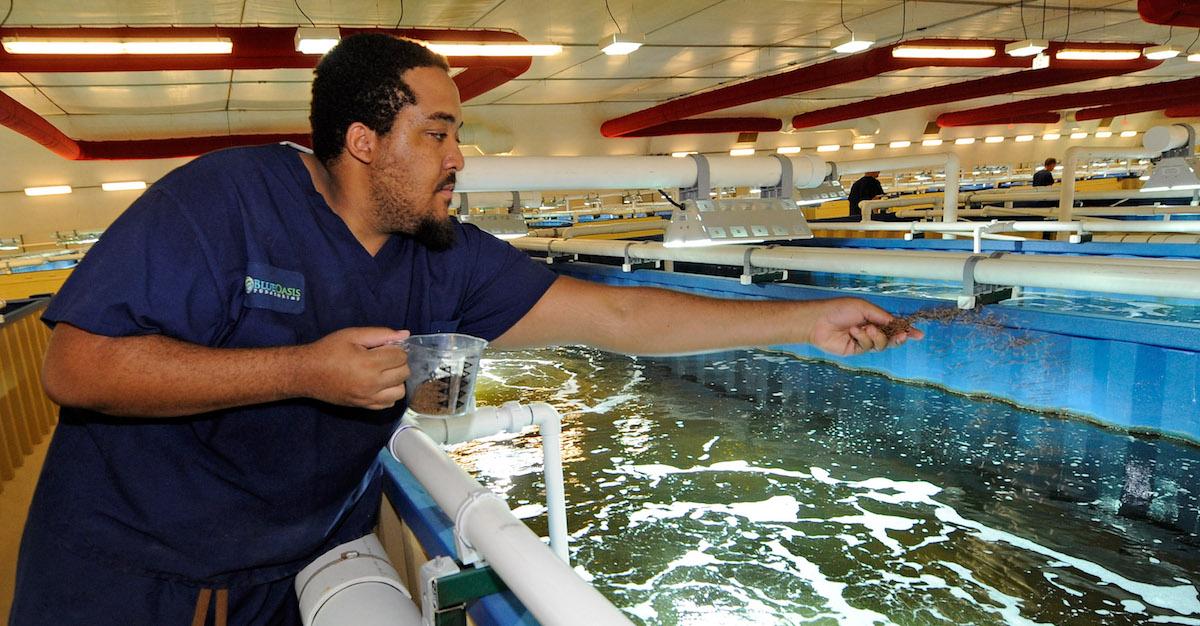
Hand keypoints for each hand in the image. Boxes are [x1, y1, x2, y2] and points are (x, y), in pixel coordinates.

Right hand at [295, 327, 411, 408]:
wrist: (307, 373)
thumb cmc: (328, 351)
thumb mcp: (352, 335)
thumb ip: (381, 334)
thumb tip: (405, 335)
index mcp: (369, 364)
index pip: (401, 356)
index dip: (395, 348)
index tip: (383, 346)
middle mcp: (372, 384)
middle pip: (404, 373)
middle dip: (397, 362)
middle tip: (382, 357)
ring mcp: (368, 398)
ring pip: (400, 391)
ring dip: (396, 380)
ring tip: (382, 372)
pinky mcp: (364, 406)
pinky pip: (389, 404)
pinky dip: (388, 394)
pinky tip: (378, 384)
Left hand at [806, 298, 923, 356]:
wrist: (819, 321)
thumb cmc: (838, 309)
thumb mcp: (864, 308)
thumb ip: (882, 316)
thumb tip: (897, 323)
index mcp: (873, 317)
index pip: (893, 325)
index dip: (906, 330)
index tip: (918, 334)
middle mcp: (870, 330)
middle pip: (891, 338)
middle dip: (898, 337)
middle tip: (902, 335)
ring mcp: (863, 341)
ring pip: (881, 344)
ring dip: (877, 336)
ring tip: (866, 328)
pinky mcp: (855, 350)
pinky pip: (867, 347)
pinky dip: (863, 338)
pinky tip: (854, 332)